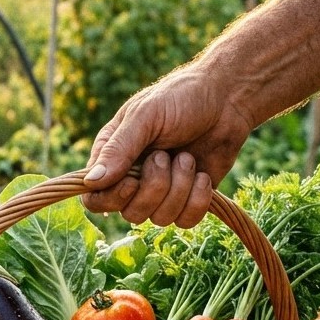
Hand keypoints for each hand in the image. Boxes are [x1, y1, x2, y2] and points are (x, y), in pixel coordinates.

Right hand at [80, 67, 255, 227]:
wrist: (228, 100)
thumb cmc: (181, 98)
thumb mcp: (145, 116)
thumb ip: (118, 149)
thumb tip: (91, 181)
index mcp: (113, 157)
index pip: (94, 198)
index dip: (112, 198)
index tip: (132, 181)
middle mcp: (133, 179)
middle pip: (129, 213)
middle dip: (154, 188)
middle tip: (166, 156)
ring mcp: (161, 191)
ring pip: (159, 218)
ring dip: (179, 188)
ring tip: (187, 158)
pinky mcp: (188, 199)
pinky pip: (185, 221)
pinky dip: (198, 200)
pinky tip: (202, 175)